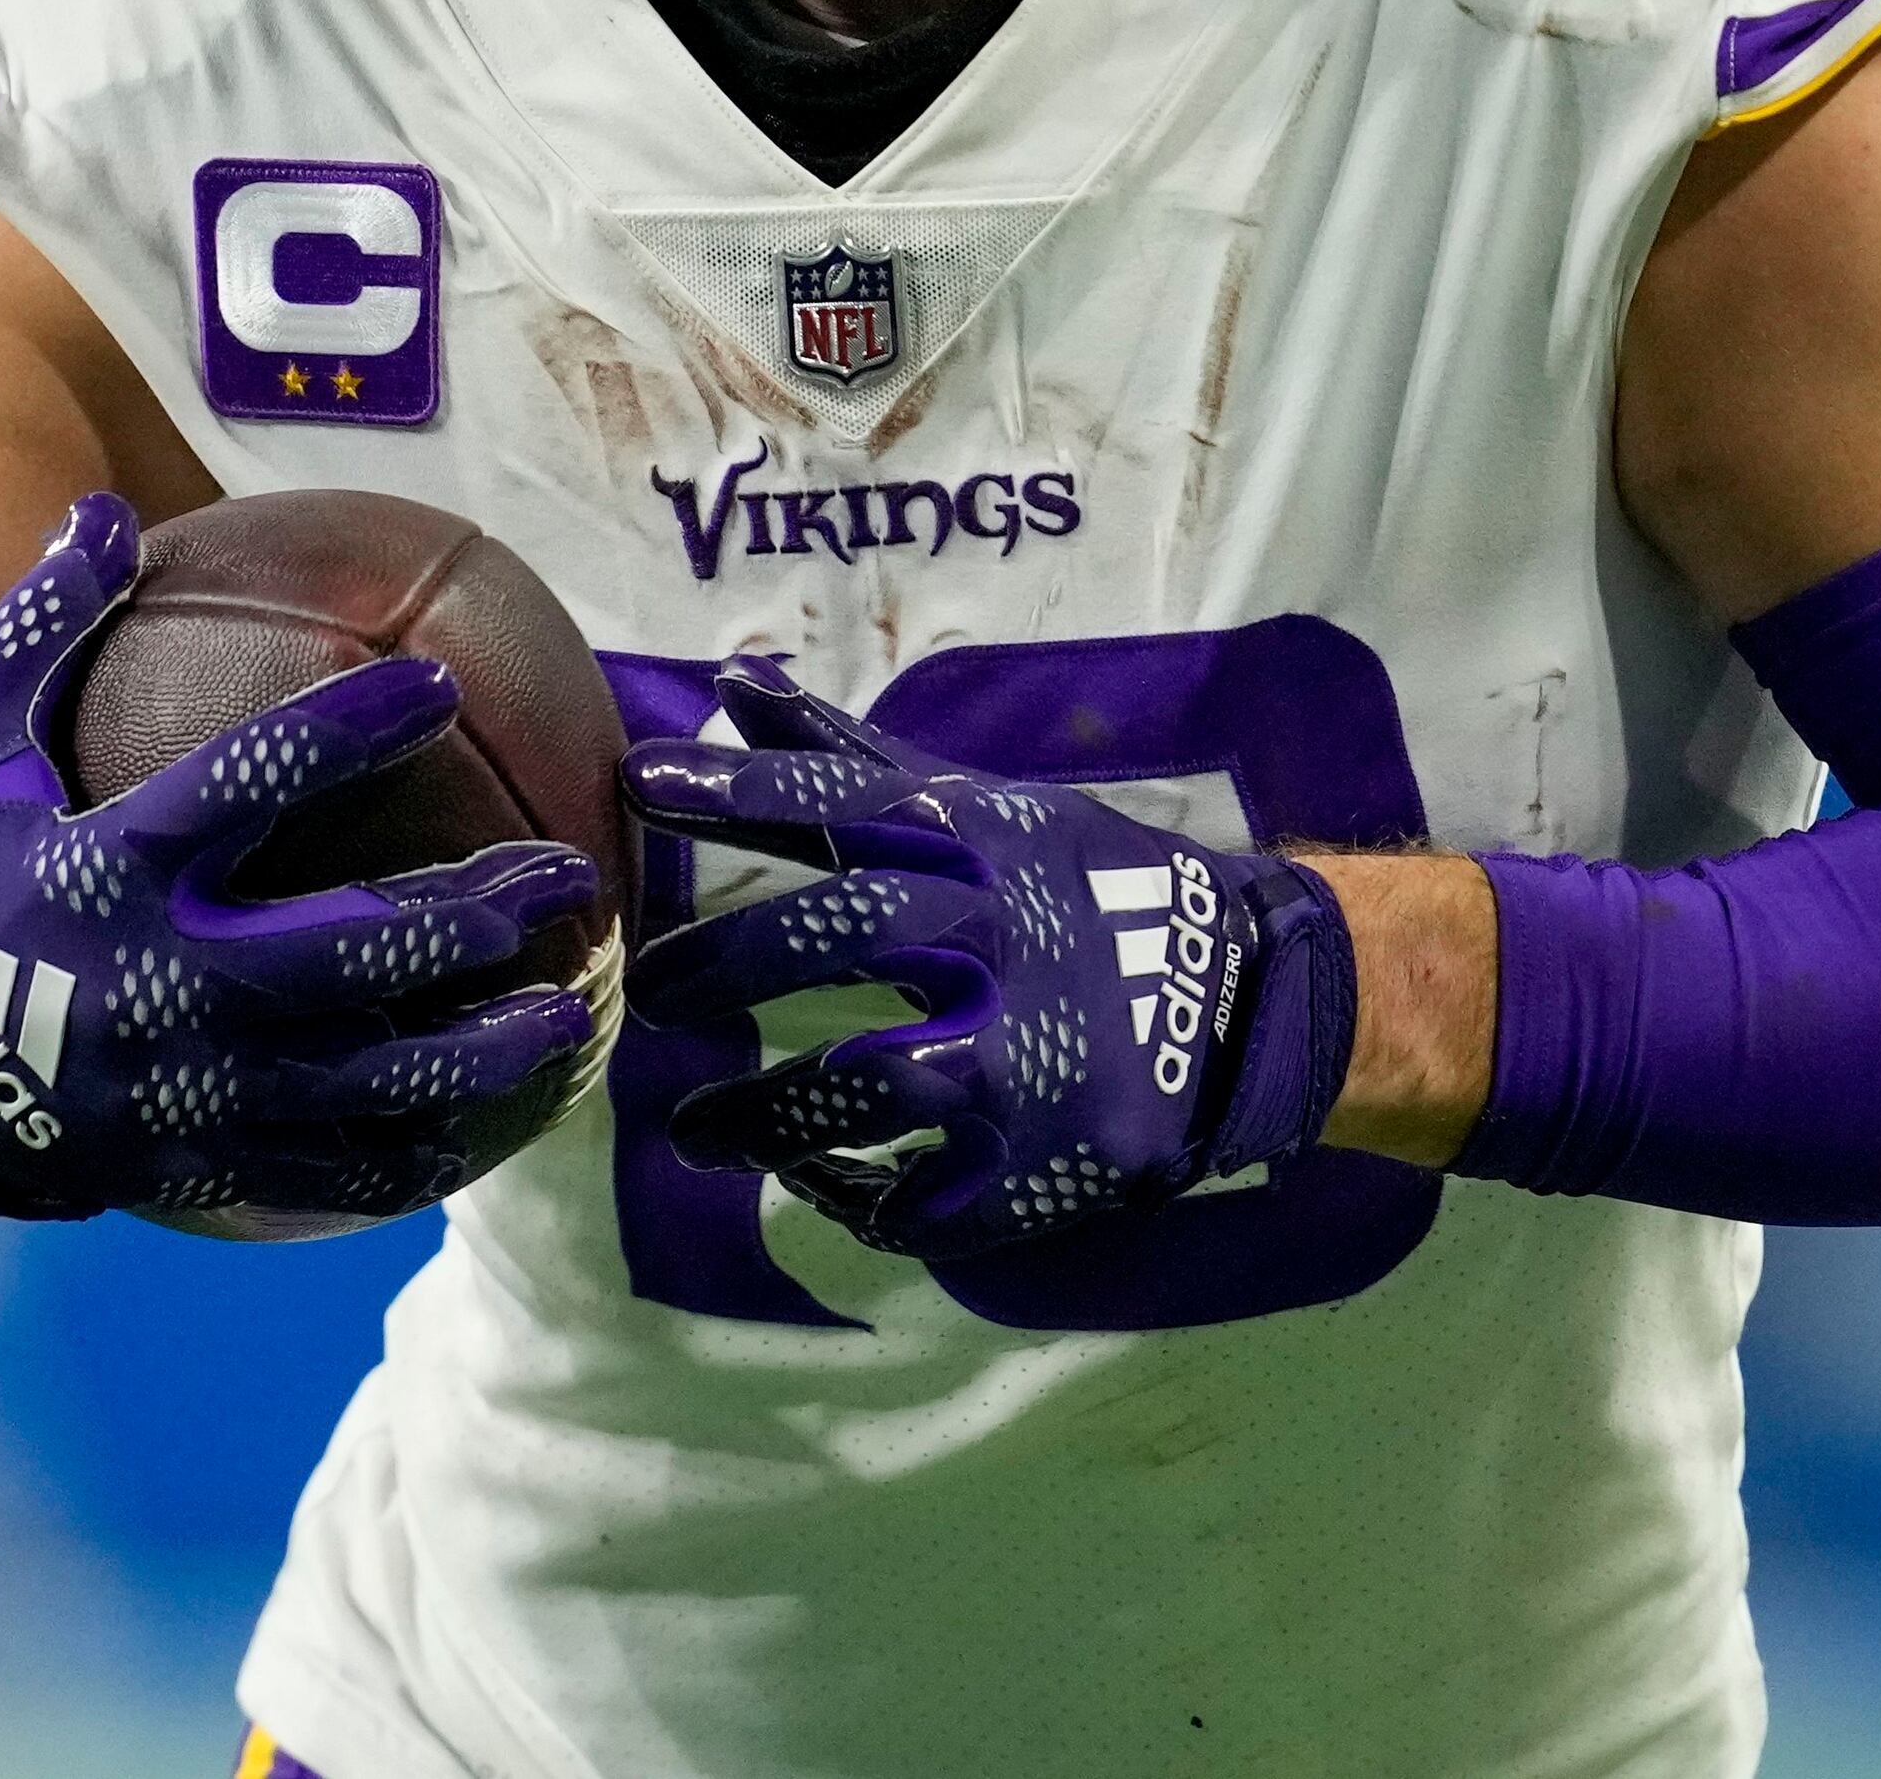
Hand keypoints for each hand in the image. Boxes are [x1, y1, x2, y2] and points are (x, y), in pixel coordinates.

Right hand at [0, 495, 599, 1227]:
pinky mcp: (189, 1164)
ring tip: (571, 1016)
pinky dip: (416, 1156)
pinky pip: (325, 1171)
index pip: (250, 781)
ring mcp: (182, 1088)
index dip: (349, 728)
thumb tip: (102, 510)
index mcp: (109, 867)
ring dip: (479, 1053)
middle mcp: (160, 982)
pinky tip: (491, 1131)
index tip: (435, 679)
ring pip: (364, 1079)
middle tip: (566, 875)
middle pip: (350, 949)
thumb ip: (36, 631)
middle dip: (471, 914)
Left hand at [623, 666, 1356, 1256]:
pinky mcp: (1034, 1167)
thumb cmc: (1087, 895)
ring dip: (767, 1114)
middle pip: (851, 933)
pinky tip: (810, 1183)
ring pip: (871, 1085)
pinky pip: (919, 1198)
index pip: (845, 806)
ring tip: (697, 1132)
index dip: (741, 792)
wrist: (1243, 1007)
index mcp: (983, 850)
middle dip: (738, 960)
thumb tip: (738, 682)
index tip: (637, 780)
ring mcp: (1022, 1062)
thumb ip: (851, 762)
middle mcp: (1001, 941)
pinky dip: (852, 1198)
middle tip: (655, 992)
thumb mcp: (987, 811)